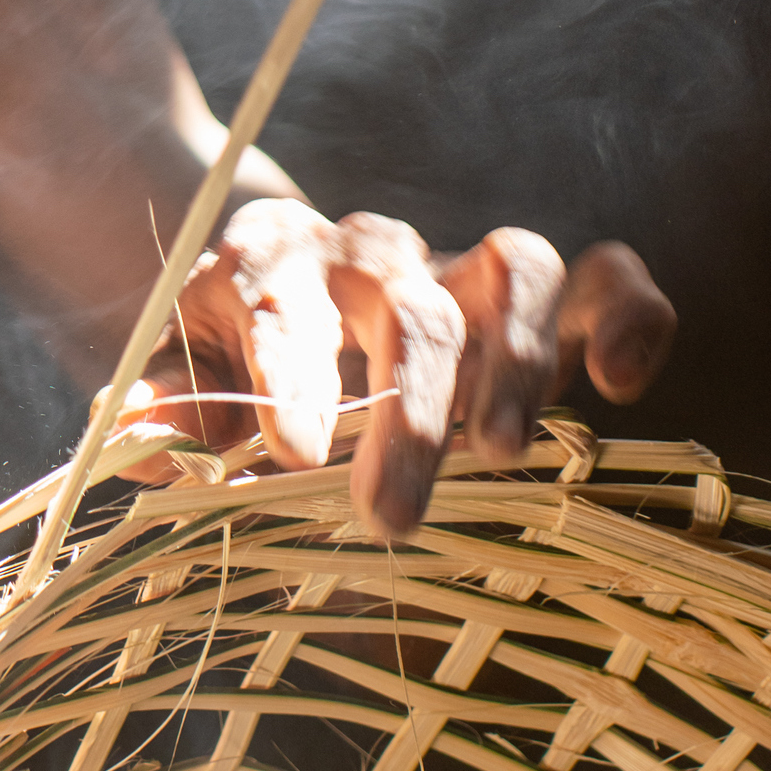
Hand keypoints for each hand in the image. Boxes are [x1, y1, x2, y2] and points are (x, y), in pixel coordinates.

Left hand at [115, 201, 675, 531]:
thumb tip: (144, 438)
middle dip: (407, 417)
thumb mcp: (175, 377)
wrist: (259, 277)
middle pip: (407, 310)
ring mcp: (452, 264)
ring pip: (514, 271)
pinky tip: (621, 384)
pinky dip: (626, 315)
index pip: (282, 310)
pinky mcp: (523, 291)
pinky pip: (597, 275)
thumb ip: (167, 410)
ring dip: (516, 365)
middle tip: (391, 519)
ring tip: (501, 456)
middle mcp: (366, 251)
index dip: (290, 380)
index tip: (294, 458)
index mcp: (266, 268)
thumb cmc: (220, 354)